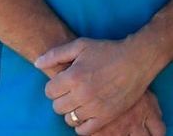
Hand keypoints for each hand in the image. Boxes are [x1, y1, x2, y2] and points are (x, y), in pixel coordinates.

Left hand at [36, 36, 157, 132]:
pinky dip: (81, 126)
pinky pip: (85, 131)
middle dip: (60, 99)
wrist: (135, 62)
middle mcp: (82, 94)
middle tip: (69, 93)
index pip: (49, 91)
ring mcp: (94, 108)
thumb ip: (56, 54)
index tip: (61, 83)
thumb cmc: (106, 51)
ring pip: (70, 119)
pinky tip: (84, 114)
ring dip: (71, 111)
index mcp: (74, 76)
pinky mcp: (106, 117)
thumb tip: (37, 63)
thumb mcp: (80, 45)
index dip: (53, 87)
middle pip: (57, 107)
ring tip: (78, 102)